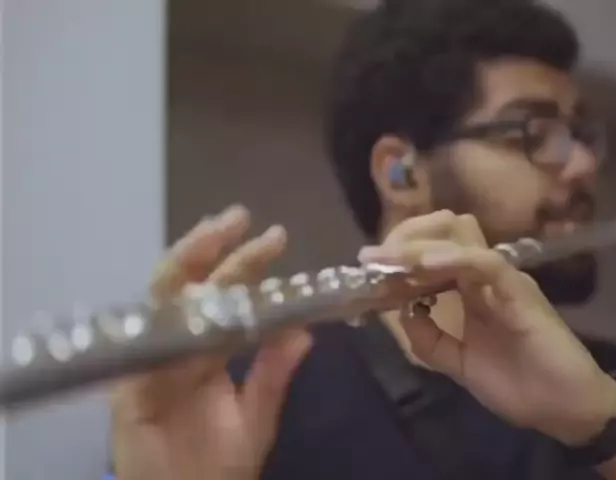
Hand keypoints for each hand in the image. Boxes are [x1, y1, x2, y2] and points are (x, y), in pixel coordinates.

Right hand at [110, 205, 312, 479]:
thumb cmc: (218, 461)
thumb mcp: (257, 413)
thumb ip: (276, 372)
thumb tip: (306, 329)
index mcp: (209, 348)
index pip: (227, 296)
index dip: (247, 264)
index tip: (274, 235)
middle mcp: (179, 345)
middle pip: (192, 286)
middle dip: (212, 248)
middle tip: (237, 216)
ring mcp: (152, 362)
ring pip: (164, 303)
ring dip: (187, 266)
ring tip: (211, 234)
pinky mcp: (130, 388)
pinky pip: (148, 350)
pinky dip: (168, 322)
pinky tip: (189, 293)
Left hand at [359, 211, 615, 445]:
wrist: (565, 411)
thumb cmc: (519, 386)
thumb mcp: (458, 364)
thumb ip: (430, 339)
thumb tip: (400, 311)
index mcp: (471, 291)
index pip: (434, 252)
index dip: (400, 253)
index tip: (367, 266)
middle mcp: (486, 277)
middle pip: (445, 232)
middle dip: (405, 239)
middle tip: (373, 258)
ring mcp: (504, 280)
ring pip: (461, 240)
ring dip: (420, 247)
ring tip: (388, 259)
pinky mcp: (520, 291)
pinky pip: (485, 263)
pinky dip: (453, 260)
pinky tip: (424, 267)